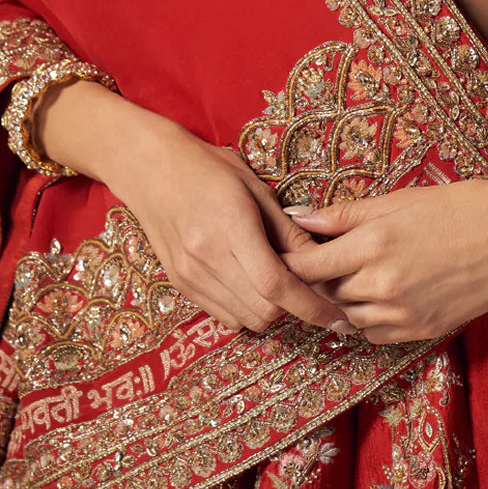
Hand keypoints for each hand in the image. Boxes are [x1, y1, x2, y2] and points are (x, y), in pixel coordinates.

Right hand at [103, 106, 347, 336]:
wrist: (151, 169)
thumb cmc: (208, 168)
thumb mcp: (256, 187)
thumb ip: (288, 230)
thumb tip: (322, 260)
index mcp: (231, 228)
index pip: (276, 285)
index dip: (311, 306)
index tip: (336, 316)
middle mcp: (207, 258)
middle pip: (264, 310)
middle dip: (292, 306)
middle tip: (304, 284)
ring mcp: (190, 276)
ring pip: (244, 320)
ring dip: (269, 310)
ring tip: (274, 280)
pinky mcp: (181, 285)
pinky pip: (224, 316)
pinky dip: (245, 309)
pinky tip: (248, 282)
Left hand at [280, 178, 487, 344]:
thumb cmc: (461, 207)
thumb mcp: (399, 199)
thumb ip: (345, 214)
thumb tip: (298, 218)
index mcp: (374, 243)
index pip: (307, 266)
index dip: (291, 261)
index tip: (284, 253)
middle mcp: (383, 284)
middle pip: (324, 292)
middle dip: (317, 278)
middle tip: (322, 258)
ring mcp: (402, 313)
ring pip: (346, 316)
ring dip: (341, 298)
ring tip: (354, 273)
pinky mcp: (421, 332)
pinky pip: (373, 333)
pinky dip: (367, 317)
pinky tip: (379, 293)